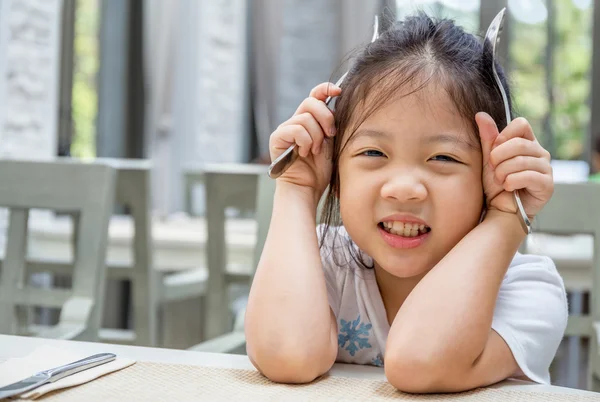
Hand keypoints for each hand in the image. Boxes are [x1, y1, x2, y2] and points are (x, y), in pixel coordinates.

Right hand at [269, 83, 339, 197]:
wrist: (307, 188)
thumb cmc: (320, 169)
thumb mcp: (332, 142)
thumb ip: (332, 124)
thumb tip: (337, 104)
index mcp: (310, 120)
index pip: (315, 95)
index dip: (325, 89)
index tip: (339, 91)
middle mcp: (296, 121)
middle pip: (311, 102)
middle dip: (325, 117)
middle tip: (330, 135)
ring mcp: (285, 129)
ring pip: (305, 118)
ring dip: (316, 137)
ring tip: (315, 151)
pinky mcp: (277, 138)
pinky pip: (296, 129)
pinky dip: (305, 142)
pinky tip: (304, 153)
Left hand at [476, 112, 552, 218]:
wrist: (500, 209)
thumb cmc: (495, 184)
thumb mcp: (488, 159)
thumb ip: (487, 138)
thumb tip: (480, 114)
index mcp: (527, 142)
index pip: (521, 124)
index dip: (503, 136)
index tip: (493, 151)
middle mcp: (540, 153)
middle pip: (519, 143)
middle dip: (498, 158)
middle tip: (493, 170)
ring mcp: (546, 168)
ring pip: (521, 160)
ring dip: (502, 172)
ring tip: (500, 181)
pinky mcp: (548, 185)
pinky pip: (528, 176)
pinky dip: (511, 182)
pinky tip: (508, 187)